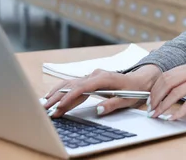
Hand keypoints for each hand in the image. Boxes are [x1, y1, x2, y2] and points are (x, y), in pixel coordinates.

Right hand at [43, 65, 161, 117]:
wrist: (140, 80)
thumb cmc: (134, 90)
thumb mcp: (126, 100)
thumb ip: (112, 104)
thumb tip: (98, 109)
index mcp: (104, 78)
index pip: (82, 87)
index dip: (69, 97)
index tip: (59, 107)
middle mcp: (96, 75)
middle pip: (72, 85)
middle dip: (57, 97)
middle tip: (45, 108)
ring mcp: (92, 76)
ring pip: (70, 83)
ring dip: (57, 93)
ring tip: (44, 103)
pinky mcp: (90, 80)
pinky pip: (73, 84)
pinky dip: (62, 91)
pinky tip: (53, 96)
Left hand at [148, 62, 185, 120]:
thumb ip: (183, 83)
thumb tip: (160, 93)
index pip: (167, 75)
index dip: (156, 88)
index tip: (150, 100)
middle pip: (169, 81)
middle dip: (157, 96)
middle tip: (151, 108)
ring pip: (177, 92)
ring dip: (164, 105)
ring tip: (158, 114)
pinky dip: (179, 111)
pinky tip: (173, 117)